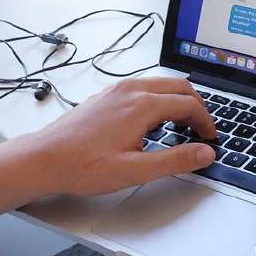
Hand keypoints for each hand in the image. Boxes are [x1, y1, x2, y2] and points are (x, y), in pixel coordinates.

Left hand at [8, 78, 215, 198]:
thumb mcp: (135, 170)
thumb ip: (174, 160)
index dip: (206, 121)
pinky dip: (159, 100)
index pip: (188, 104)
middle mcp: (130, 90)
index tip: (211, 138)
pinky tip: (154, 122)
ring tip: (182, 126)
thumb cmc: (82, 166)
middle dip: (196, 106)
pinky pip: (143, 88)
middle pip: (178, 86)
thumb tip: (204, 153)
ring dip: (178, 101)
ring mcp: (116, 90)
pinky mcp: (106, 95)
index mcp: (141, 105)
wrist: (44, 159)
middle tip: (202, 130)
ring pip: (160, 85)